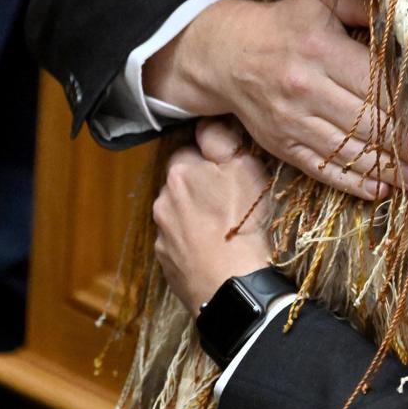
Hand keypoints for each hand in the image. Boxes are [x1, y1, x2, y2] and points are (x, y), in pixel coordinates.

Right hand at [143, 0, 407, 199]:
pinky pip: (323, 168)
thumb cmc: (287, 24)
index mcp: (320, 49)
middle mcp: (305, 87)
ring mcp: (291, 120)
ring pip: (349, 151)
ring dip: (389, 170)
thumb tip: (405, 14)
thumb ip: (363, 2)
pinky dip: (354, 183)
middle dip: (407, 144)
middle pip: (368, 123)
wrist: (226, 54)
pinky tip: (381, 190)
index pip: (376, 85)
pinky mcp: (282, 144)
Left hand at [154, 118, 274, 310]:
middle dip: (199, 185)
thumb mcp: (245, 169)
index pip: (189, 149)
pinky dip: (193, 241)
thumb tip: (207, 123)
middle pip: (181, 182)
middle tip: (228, 196)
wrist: (235, 285)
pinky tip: (214, 248)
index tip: (227, 166)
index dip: (209, 155)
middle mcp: (163, 200)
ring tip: (223, 226)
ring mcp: (162, 233)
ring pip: (178, 213)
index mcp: (180, 172)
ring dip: (195, 214)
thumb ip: (221, 140)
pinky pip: (179, 242)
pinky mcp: (166, 261)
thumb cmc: (244, 224)